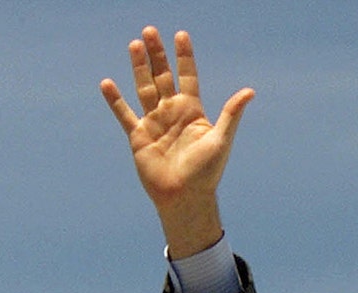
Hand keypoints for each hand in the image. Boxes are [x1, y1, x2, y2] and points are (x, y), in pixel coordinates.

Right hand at [100, 26, 253, 257]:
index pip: (187, 76)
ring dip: (138, 68)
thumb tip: (249, 91)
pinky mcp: (138, 137)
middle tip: (149, 31)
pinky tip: (108, 84)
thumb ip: (231, 114)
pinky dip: (116, 101)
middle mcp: (172, 113)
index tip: (181, 35)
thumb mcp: (220, 140)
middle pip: (163, 76)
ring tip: (134, 45)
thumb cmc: (206, 173)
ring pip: (144, 89)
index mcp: (192, 111)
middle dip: (157, 55)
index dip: (184, 56)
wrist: (184, 198)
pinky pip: (125, 115)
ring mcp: (154, 123)